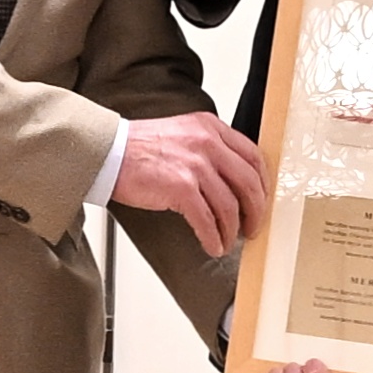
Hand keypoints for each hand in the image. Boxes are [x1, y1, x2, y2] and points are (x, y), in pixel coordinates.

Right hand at [110, 114, 269, 255]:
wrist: (109, 153)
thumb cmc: (139, 148)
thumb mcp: (183, 133)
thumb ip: (209, 148)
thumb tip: (232, 179)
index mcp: (211, 128)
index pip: (253, 156)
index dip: (263, 184)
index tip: (262, 200)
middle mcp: (207, 143)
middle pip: (249, 182)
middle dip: (255, 211)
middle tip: (252, 227)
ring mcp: (196, 165)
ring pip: (230, 206)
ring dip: (232, 230)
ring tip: (228, 241)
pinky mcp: (181, 187)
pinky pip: (207, 220)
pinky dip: (213, 237)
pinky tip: (212, 245)